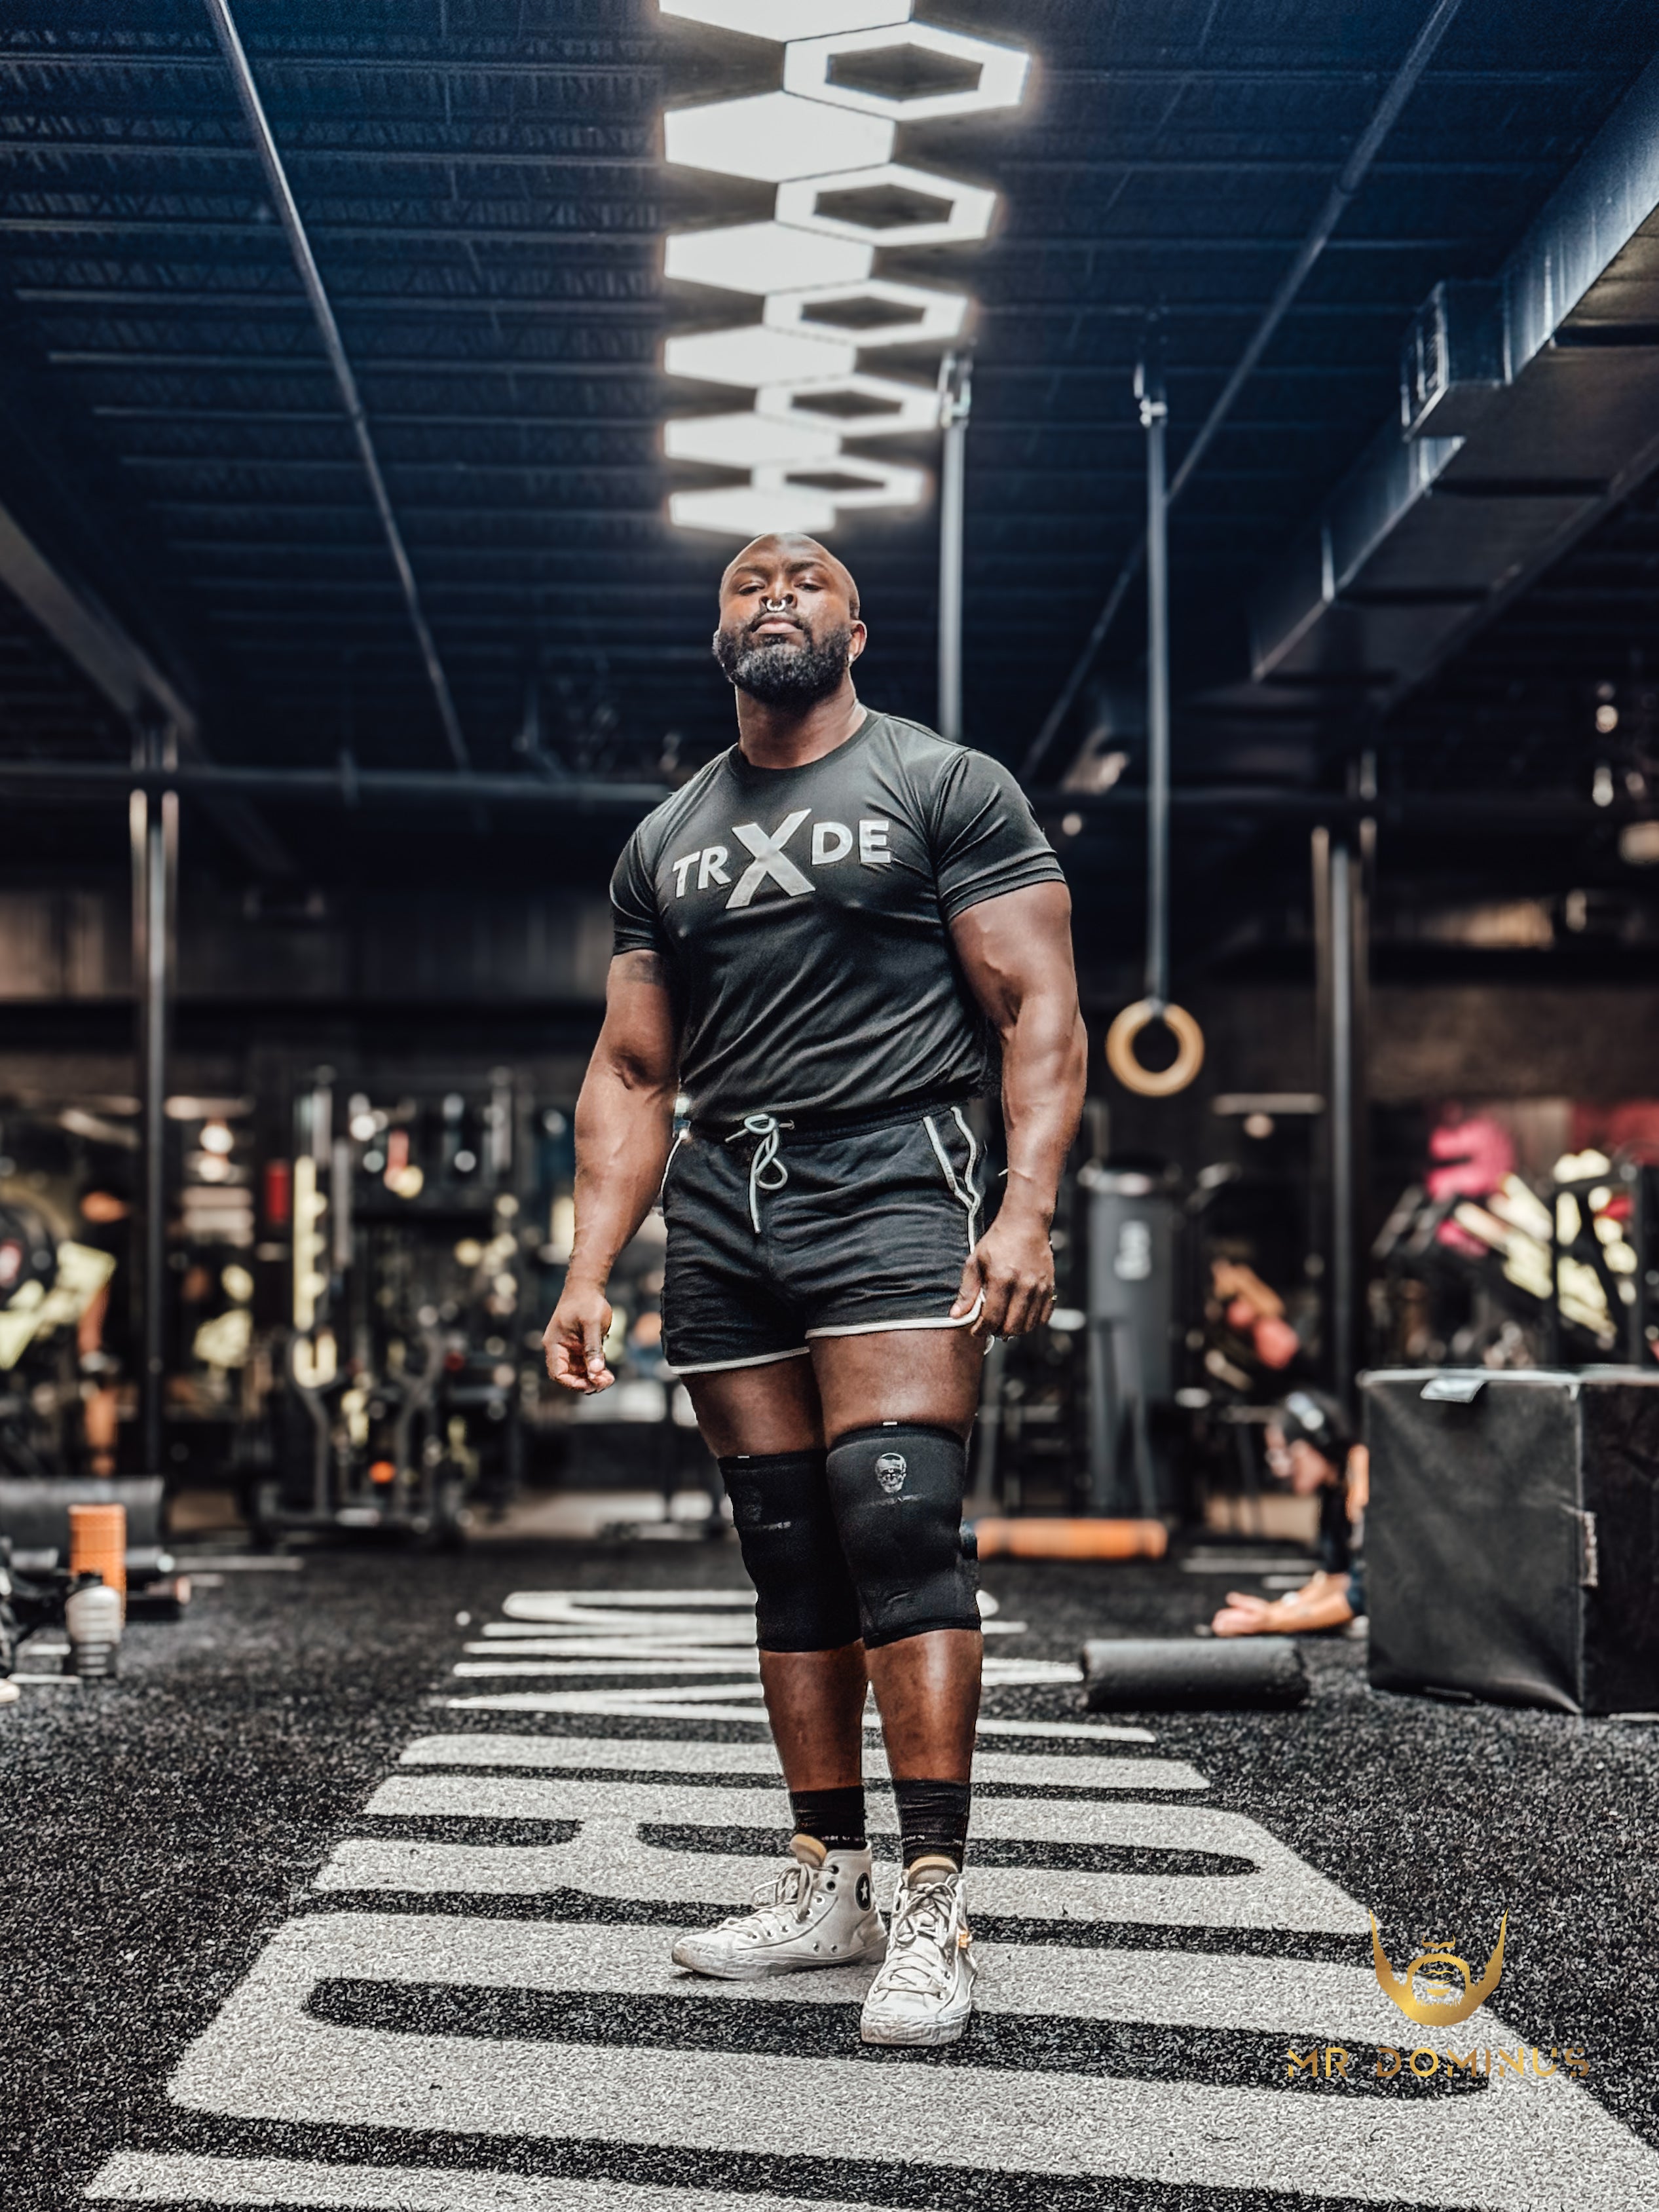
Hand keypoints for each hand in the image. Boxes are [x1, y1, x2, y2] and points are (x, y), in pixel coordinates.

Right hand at [543, 1279, 613, 1392]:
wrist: (587, 1286)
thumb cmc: (587, 1302)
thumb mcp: (592, 1324)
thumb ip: (593, 1348)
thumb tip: (596, 1372)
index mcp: (554, 1344)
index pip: (558, 1373)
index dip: (573, 1383)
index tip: (591, 1385)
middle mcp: (559, 1349)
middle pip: (569, 1376)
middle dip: (586, 1383)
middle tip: (605, 1383)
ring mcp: (570, 1349)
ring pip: (578, 1373)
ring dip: (592, 1379)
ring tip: (609, 1379)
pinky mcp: (580, 1347)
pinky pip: (585, 1365)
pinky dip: (595, 1371)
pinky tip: (608, 1374)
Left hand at [951, 1210, 1054, 1336]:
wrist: (1025, 1224)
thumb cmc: (998, 1241)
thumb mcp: (975, 1261)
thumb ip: (967, 1291)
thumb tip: (956, 1315)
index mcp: (1001, 1278)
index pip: (992, 1317)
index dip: (982, 1329)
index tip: (976, 1330)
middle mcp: (1023, 1285)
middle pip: (1012, 1326)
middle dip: (997, 1332)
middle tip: (990, 1328)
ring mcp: (1039, 1287)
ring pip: (1028, 1325)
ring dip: (1014, 1330)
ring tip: (1004, 1323)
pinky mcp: (1050, 1287)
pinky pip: (1043, 1317)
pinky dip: (1031, 1323)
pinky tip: (1020, 1316)